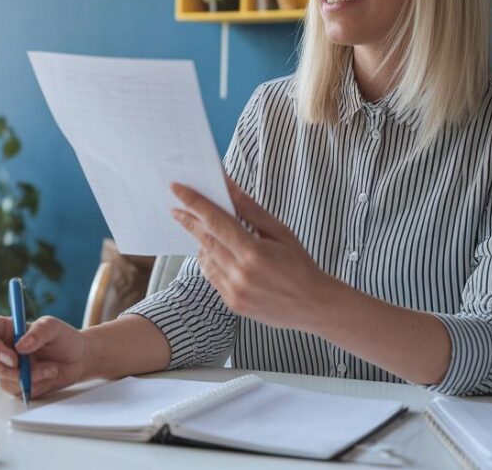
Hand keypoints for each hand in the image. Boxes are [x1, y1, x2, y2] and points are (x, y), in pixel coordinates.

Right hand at [0, 315, 87, 398]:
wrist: (79, 358)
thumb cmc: (64, 338)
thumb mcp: (54, 327)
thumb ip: (38, 332)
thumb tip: (19, 346)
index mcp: (8, 329)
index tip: (5, 351)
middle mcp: (5, 348)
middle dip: (3, 366)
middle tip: (20, 365)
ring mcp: (10, 368)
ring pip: (3, 378)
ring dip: (27, 376)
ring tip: (50, 368)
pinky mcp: (18, 384)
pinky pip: (16, 390)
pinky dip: (34, 384)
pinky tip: (49, 374)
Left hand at [170, 176, 334, 330]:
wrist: (314, 305)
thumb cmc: (300, 264)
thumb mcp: (280, 231)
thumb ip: (250, 209)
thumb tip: (229, 187)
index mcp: (254, 252)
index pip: (215, 221)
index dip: (194, 203)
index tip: (177, 189)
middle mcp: (240, 274)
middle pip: (205, 239)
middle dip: (189, 220)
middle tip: (177, 206)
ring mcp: (234, 292)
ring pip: (205, 259)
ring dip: (200, 241)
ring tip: (199, 228)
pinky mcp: (232, 304)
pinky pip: (212, 276)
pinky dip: (209, 260)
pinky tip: (213, 251)